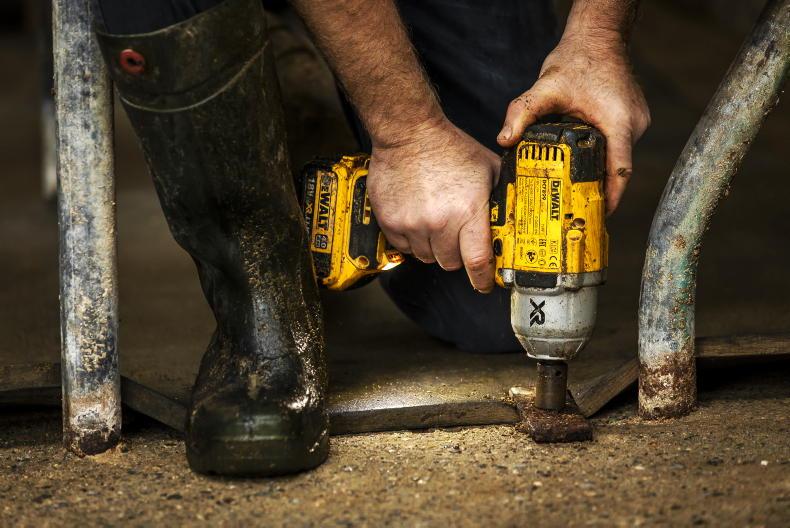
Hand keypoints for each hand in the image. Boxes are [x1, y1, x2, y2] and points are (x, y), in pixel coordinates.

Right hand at [368, 118, 499, 292]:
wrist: (409, 133)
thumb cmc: (450, 148)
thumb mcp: (488, 169)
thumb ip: (500, 197)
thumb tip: (515, 220)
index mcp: (468, 211)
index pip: (478, 262)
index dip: (483, 280)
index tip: (485, 284)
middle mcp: (440, 223)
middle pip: (451, 263)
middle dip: (457, 255)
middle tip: (457, 237)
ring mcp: (412, 224)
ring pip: (427, 257)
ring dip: (434, 247)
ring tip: (436, 222)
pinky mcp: (390, 222)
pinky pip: (404, 248)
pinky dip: (412, 240)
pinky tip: (417, 219)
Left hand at [497, 30, 649, 213]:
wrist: (598, 37)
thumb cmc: (577, 60)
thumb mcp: (545, 88)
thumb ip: (522, 113)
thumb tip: (504, 140)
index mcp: (620, 123)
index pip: (620, 173)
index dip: (609, 199)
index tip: (594, 216)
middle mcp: (635, 125)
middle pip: (617, 168)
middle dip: (596, 189)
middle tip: (573, 208)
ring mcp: (637, 122)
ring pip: (617, 157)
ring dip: (597, 172)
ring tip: (573, 190)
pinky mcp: (632, 119)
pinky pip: (617, 145)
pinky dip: (601, 156)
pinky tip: (579, 164)